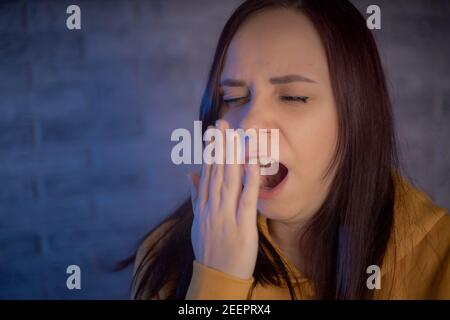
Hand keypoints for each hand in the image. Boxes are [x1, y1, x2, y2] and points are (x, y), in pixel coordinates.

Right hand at [188, 120, 259, 279]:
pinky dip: (249, 181)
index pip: (207, 173)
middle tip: (223, 123)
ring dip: (232, 157)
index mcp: (204, 206)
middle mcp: (213, 207)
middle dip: (220, 147)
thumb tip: (189, 174)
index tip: (214, 133)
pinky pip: (246, 200)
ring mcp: (226, 216)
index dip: (211, 152)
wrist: (216, 277)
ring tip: (235, 136)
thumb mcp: (197, 222)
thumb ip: (195, 196)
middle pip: (217, 172)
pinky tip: (252, 163)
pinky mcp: (243, 227)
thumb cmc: (209, 249)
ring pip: (229, 181)